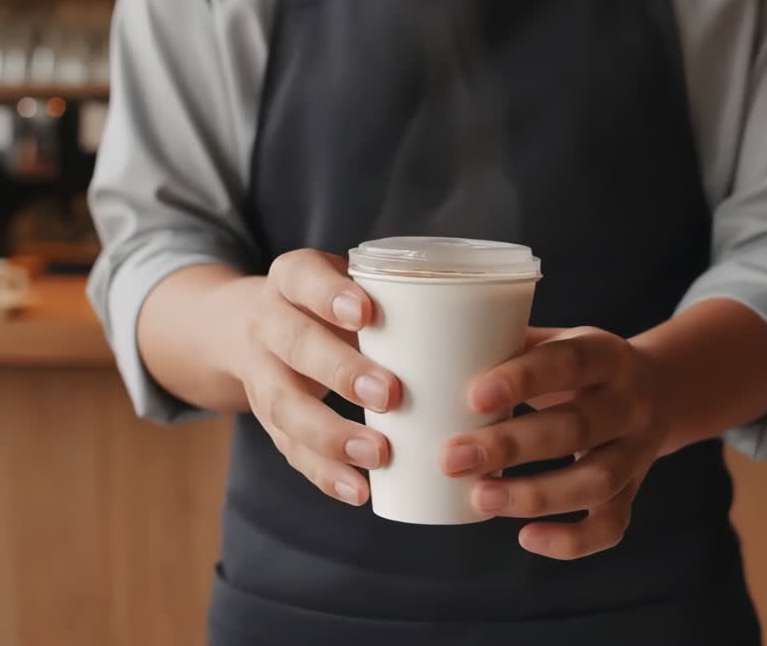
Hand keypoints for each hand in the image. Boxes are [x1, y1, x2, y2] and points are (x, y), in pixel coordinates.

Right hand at [234, 249, 401, 506]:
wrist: (260, 328)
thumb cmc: (336, 304)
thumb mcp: (354, 283)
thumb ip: (408, 298)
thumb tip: (506, 329)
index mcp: (292, 279)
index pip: (303, 278)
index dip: (329, 296)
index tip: (366, 314)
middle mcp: (268, 323)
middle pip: (296, 345)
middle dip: (341, 372)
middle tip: (390, 394)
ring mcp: (262, 375)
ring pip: (286, 406)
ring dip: (332, 435)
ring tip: (378, 453)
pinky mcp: (268, 420)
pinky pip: (290, 450)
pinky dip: (325, 473)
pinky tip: (359, 489)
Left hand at [439, 327, 669, 559]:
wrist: (659, 389)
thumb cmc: (581, 365)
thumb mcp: (559, 340)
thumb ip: (509, 345)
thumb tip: (435, 357)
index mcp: (608, 355)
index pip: (569, 362)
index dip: (523, 380)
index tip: (473, 397)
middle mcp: (630, 404)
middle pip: (577, 428)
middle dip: (511, 447)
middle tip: (452, 458)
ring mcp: (637, 452)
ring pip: (596, 481)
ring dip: (534, 495)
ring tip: (480, 497)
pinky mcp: (633, 491)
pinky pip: (611, 525)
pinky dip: (571, 540)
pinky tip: (526, 537)